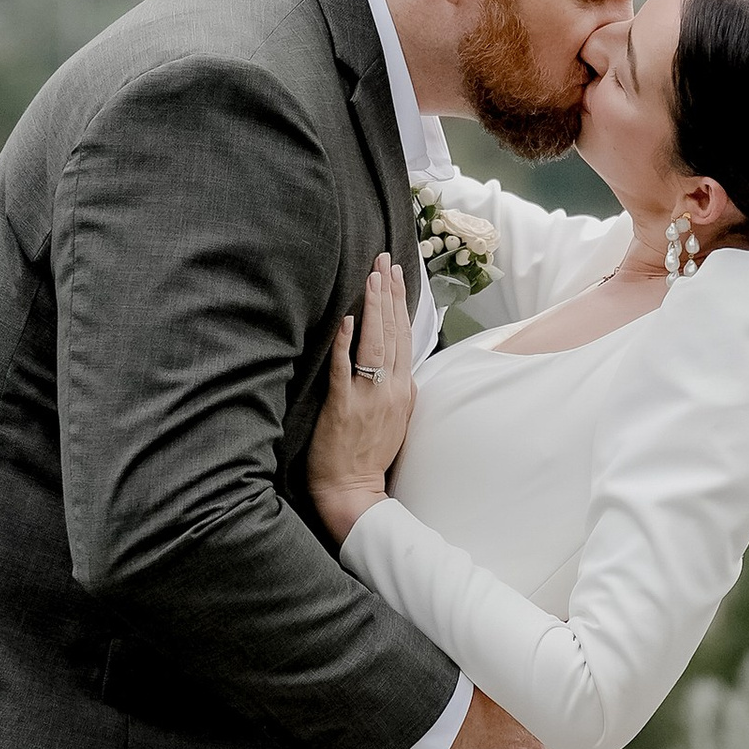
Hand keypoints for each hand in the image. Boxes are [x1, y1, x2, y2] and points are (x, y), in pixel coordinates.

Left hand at [309, 254, 414, 540]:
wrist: (354, 490)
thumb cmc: (369, 455)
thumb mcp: (395, 418)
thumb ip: (396, 388)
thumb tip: (397, 364)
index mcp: (404, 390)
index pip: (405, 337)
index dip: (400, 303)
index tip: (397, 273)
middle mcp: (392, 389)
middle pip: (393, 332)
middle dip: (389, 292)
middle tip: (384, 259)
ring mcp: (369, 397)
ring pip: (375, 344)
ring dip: (374, 308)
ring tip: (372, 277)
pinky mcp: (344, 407)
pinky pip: (345, 370)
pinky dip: (346, 344)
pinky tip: (346, 321)